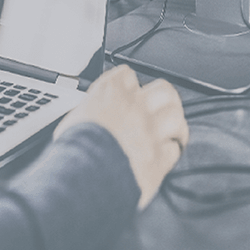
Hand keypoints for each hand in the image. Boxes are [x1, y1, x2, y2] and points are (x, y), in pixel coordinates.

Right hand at [55, 66, 186, 208]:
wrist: (84, 174)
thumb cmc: (74, 148)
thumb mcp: (74, 117)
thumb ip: (92, 112)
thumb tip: (94, 118)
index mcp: (110, 93)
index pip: (128, 75)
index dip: (129, 84)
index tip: (129, 91)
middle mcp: (134, 108)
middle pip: (164, 90)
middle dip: (164, 98)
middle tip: (161, 106)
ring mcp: (149, 132)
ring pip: (176, 117)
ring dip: (174, 124)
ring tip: (171, 130)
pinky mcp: (158, 159)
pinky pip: (174, 150)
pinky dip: (170, 151)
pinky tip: (165, 154)